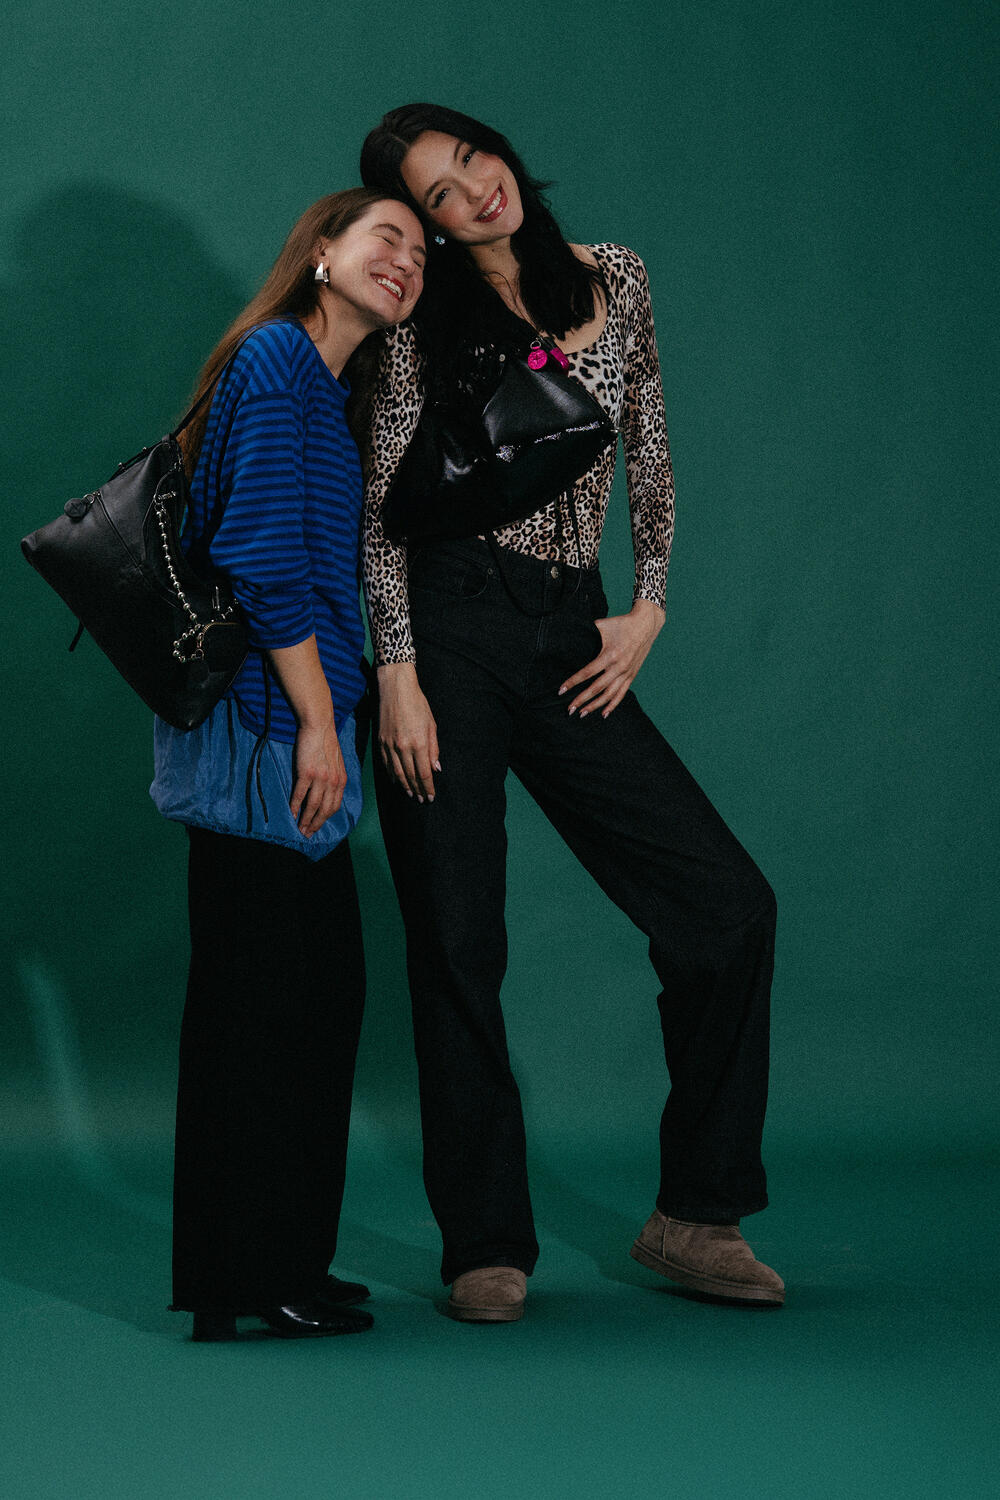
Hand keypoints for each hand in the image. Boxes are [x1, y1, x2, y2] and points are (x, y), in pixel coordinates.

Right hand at [290, 719, 346, 835]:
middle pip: (324, 810)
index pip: (334, 806)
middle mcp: (333, 782)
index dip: (325, 819)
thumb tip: (327, 792)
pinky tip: (291, 814)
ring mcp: (320, 778)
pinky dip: (295, 807)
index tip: (317, 827)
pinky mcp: (306, 773)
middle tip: (307, 834)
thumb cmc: (326, 742)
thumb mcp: (336, 763)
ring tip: (299, 829)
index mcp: (341, 780)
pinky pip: (300, 795)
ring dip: (305, 820)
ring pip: (313, 806)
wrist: (319, 726)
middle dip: (316, 824)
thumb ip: (333, 778)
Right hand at [377, 662, 440, 801]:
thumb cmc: (417, 704)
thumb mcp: (431, 725)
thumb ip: (434, 749)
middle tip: (422, 800)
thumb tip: (436, 768)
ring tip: (411, 794)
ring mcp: (390, 745)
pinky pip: (386, 763)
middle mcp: (403, 747)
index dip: (428, 787)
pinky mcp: (381, 741)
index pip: (424, 773)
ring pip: (397, 773)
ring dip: (405, 786)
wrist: (396, 689)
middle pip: (411, 776)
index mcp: (418, 743)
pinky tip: (396, 781)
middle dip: (418, 790)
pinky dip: (391, 775)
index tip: (431, 797)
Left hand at [559, 598, 664, 717]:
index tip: (561, 690)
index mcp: (610, 654)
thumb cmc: (620, 623)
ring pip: (609, 695)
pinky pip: (621, 694)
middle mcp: (619, 667)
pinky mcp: (632, 676)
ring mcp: (626, 673)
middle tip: (569, 709)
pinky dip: (612, 705)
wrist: (646, 624)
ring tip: (582, 713)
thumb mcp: (602, 625)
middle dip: (581, 699)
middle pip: (597, 688)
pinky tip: (603, 714)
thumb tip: (568, 638)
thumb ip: (586, 633)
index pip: (587, 672)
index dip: (573, 682)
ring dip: (595, 706)